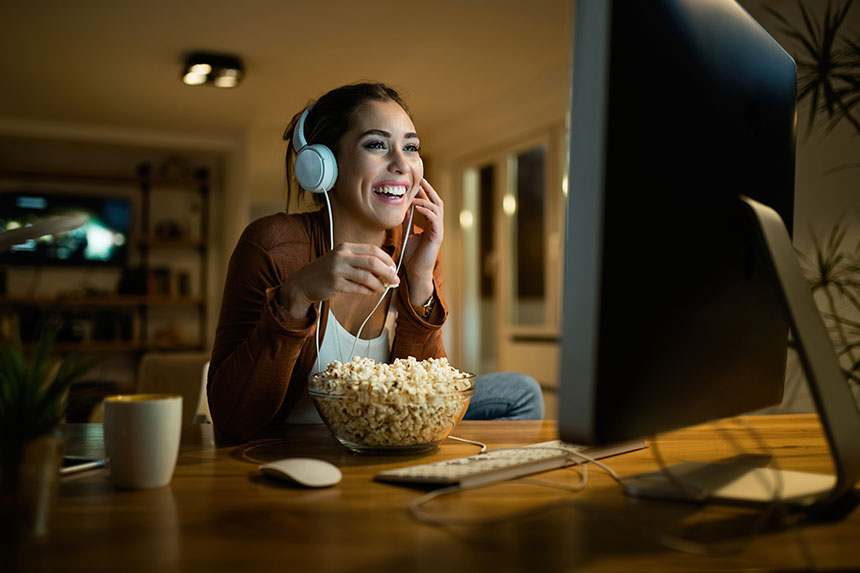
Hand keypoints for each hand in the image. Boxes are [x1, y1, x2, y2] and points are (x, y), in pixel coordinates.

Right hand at [279, 243, 399, 317]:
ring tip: (383, 288)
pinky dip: (368, 291)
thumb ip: (360, 261)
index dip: (387, 259)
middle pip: (373, 262)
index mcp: (345, 247)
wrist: (303, 283)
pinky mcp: (335, 284)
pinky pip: (358, 288)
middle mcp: (341, 256)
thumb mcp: (341, 259)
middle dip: (388, 272)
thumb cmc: (326, 272)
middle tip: (395, 280)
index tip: (394, 268)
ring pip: (367, 277)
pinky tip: (371, 292)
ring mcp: (337, 269)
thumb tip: (385, 269)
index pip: (373, 250)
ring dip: (379, 284)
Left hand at [404, 177, 443, 303]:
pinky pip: (434, 218)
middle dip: (429, 190)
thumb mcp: (408, 234)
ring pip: (437, 208)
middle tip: (420, 180)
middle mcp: (437, 225)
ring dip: (425, 199)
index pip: (430, 203)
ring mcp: (438, 230)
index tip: (417, 182)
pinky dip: (426, 211)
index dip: (425, 192)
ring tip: (414, 194)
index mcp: (431, 224)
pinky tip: (417, 207)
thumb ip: (408, 222)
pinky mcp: (437, 236)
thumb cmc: (413, 256)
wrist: (416, 272)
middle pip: (437, 202)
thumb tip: (404, 208)